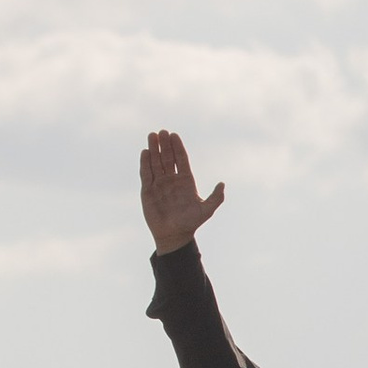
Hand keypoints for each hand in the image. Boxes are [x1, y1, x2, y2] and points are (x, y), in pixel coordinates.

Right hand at [141, 129, 223, 254]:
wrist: (174, 235)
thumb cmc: (191, 223)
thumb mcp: (206, 210)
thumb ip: (216, 198)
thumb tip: (222, 184)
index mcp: (186, 181)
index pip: (181, 160)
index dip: (178, 147)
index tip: (174, 135)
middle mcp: (172, 180)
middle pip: (168, 158)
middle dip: (165, 145)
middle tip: (162, 131)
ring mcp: (159, 184)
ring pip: (156, 162)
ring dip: (154, 149)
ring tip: (152, 135)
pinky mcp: (148, 190)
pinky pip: (146, 174)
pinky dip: (145, 163)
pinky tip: (145, 152)